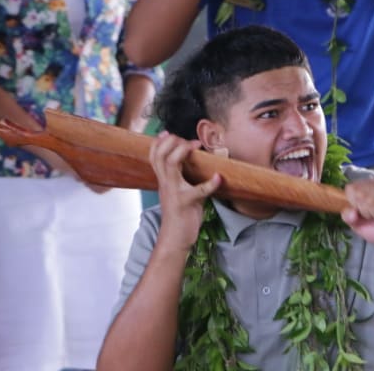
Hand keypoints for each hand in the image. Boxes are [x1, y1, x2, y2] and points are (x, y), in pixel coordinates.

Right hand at [150, 131, 220, 251]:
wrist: (174, 239)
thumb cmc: (178, 213)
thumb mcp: (174, 191)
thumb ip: (176, 176)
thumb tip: (185, 159)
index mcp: (163, 179)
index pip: (154, 154)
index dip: (160, 141)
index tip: (171, 134)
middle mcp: (166, 183)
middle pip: (160, 154)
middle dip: (172, 141)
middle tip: (188, 141)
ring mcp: (174, 192)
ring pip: (171, 165)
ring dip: (184, 151)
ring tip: (197, 145)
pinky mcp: (187, 203)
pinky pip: (198, 191)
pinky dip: (210, 183)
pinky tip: (218, 178)